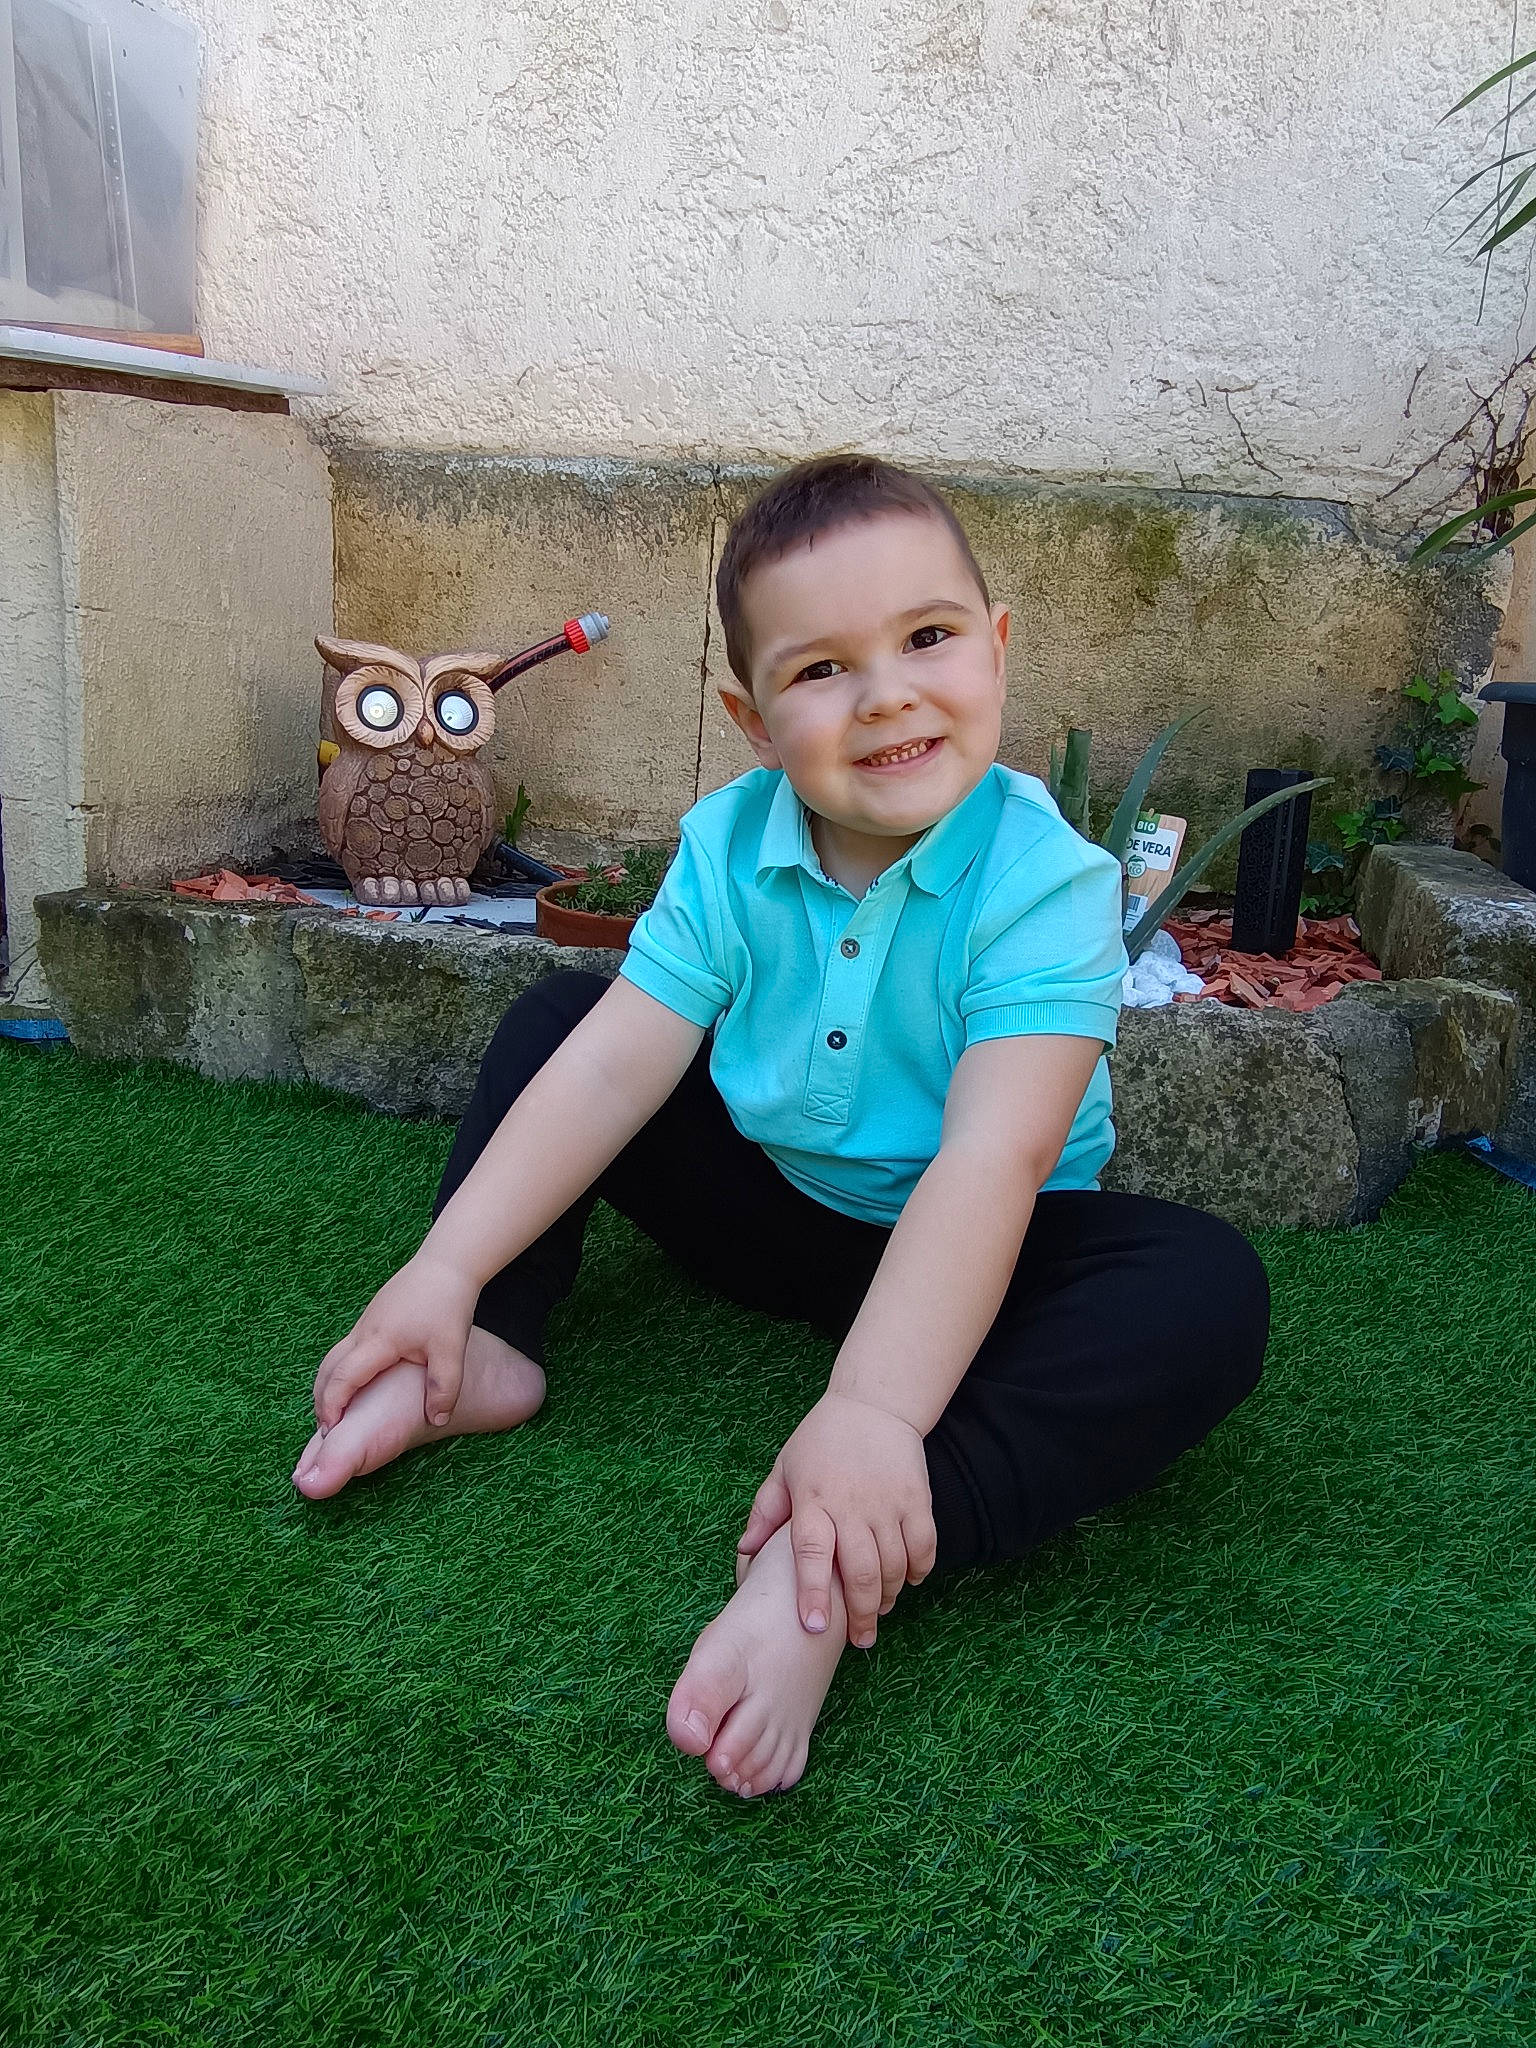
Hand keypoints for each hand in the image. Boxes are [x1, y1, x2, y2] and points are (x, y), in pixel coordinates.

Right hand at [312, 1247, 479, 1430]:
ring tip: (338, 1412)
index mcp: (378, 1340)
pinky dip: (342, 1371)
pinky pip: (347, 1349)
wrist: (447, 1262)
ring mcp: (365, 1322)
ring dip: (330, 1385)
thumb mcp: (451, 1349)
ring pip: (334, 1357)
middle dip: (322, 1400)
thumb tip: (437, 1419)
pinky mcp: (373, 1317)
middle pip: (328, 1368)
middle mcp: (364, 1331)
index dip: (332, 1406)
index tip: (331, 1431)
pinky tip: (357, 1385)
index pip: (343, 1378)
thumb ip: (444, 1387)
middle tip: (326, 1428)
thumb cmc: (448, 1302)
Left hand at [736, 1392, 937, 1648]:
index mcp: (813, 1499)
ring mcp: (888, 1502)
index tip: (814, 1625)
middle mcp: (851, 1504)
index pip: (811, 1553)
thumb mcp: (785, 1469)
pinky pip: (924, 1546)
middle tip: (860, 1639)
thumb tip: (744, 1551)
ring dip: (889, 1596)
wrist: (873, 1404)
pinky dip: (918, 1570)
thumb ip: (766, 1511)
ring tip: (879, 1612)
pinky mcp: (917, 1499)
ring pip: (894, 1565)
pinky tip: (908, 1581)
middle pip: (860, 1571)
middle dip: (862, 1614)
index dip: (813, 1592)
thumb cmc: (821, 1441)